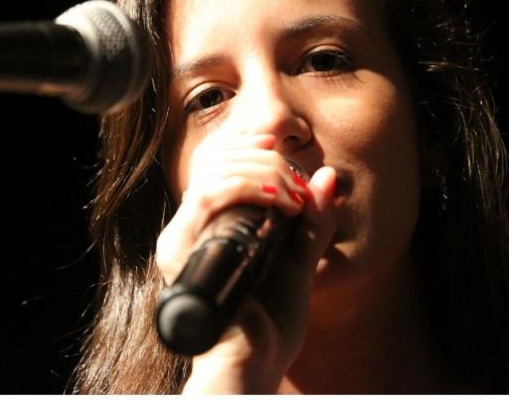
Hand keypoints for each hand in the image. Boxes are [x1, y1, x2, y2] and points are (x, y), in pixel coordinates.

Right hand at [155, 133, 338, 392]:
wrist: (253, 367)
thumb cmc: (270, 325)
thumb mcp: (299, 265)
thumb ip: (312, 224)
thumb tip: (328, 177)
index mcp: (207, 232)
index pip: (215, 167)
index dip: (245, 146)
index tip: (277, 142)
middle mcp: (187, 232)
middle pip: (215, 164)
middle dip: (264, 159)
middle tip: (301, 183)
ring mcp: (180, 240)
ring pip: (213, 175)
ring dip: (261, 172)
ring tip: (295, 196)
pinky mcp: (181, 251)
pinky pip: (208, 198)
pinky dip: (248, 188)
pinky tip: (280, 201)